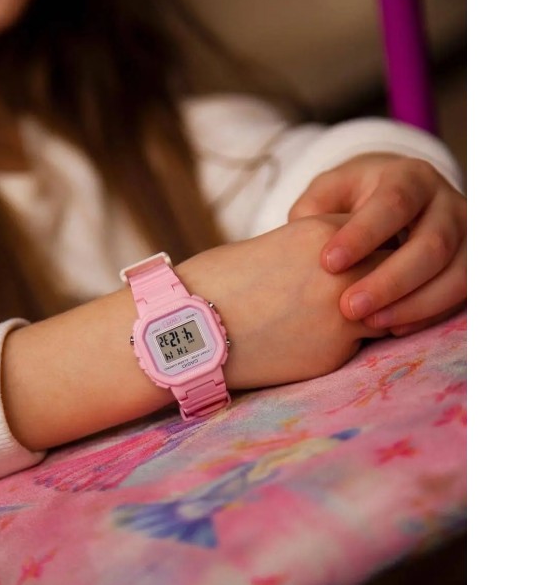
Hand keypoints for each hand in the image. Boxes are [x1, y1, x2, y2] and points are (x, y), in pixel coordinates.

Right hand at [178, 215, 387, 389]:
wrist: (190, 326)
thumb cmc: (219, 282)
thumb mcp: (277, 247)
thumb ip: (320, 253)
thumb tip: (344, 268)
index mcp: (325, 232)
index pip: (378, 234)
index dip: (375, 249)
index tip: (371, 259)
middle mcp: (343, 270)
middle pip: (395, 269)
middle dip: (390, 279)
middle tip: (377, 290)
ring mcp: (343, 313)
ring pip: (391, 310)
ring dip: (380, 313)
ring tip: (354, 317)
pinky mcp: (335, 352)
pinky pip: (362, 345)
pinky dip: (351, 343)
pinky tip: (319, 341)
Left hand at [287, 153, 466, 335]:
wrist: (393, 202)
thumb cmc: (350, 203)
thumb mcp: (327, 195)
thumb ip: (314, 214)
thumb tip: (306, 248)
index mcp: (408, 177)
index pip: (393, 203)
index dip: (364, 235)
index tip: (329, 264)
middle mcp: (446, 202)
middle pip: (431, 243)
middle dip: (390, 280)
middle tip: (348, 307)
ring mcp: (467, 236)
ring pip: (455, 273)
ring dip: (413, 304)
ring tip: (370, 325)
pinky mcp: (473, 265)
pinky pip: (461, 295)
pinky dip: (429, 315)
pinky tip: (394, 329)